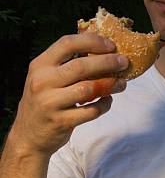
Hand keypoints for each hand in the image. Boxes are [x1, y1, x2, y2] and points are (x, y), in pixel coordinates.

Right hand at [10, 32, 128, 156]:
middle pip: (81, 66)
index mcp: (40, 65)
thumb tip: (99, 49)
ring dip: (110, 85)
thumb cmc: (44, 102)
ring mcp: (51, 103)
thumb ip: (65, 64)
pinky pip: (91, 111)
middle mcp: (43, 82)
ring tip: (122, 84)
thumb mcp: (46, 78)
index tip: (111, 45)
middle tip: (124, 62)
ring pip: (88, 89)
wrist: (28, 136)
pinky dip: (104, 105)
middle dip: (107, 62)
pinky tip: (108, 101)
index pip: (67, 44)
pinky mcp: (61, 122)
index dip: (92, 41)